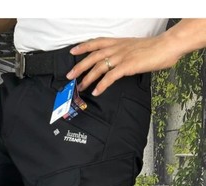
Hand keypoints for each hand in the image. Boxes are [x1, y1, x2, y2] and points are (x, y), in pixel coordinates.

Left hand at [66, 36, 180, 95]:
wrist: (167, 46)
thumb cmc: (154, 48)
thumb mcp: (135, 48)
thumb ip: (124, 53)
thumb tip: (118, 63)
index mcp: (119, 42)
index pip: (97, 42)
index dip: (84, 46)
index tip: (73, 51)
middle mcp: (117, 48)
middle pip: (93, 56)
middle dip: (80, 66)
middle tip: (70, 75)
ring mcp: (122, 56)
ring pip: (99, 67)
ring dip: (88, 78)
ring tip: (80, 86)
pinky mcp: (127, 66)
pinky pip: (110, 77)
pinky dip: (102, 85)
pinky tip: (96, 91)